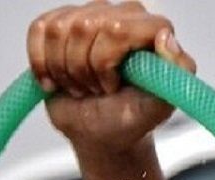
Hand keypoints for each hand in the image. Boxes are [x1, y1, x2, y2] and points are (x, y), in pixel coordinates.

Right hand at [27, 1, 196, 153]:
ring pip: (59, 30)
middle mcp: (123, 14)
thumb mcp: (160, 105)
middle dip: (84, 70)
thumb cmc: (131, 117)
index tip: (112, 86)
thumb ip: (176, 72)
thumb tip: (165, 36)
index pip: (118, 28)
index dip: (106, 61)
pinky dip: (42, 64)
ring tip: (82, 86)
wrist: (102, 130)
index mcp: (151, 29)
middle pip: (85, 27)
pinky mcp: (61, 22)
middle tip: (97, 90)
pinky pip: (38, 31)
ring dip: (64, 69)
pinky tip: (57, 80)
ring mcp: (91, 14)